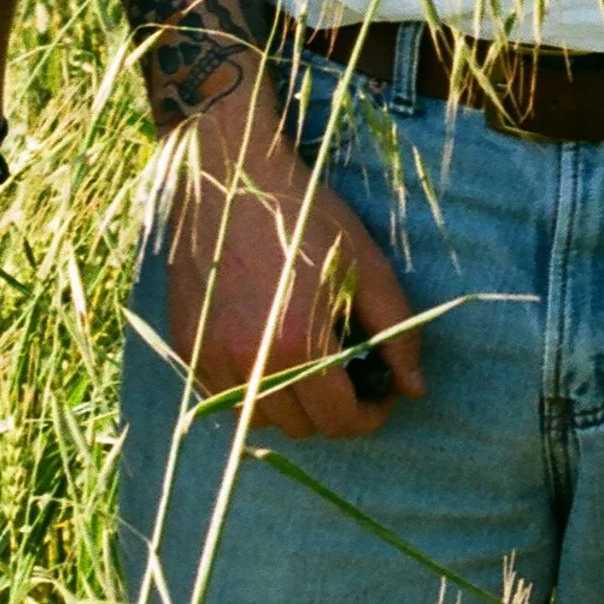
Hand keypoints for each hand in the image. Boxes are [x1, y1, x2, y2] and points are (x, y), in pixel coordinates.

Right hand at [161, 75, 422, 441]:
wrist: (227, 175)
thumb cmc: (304, 213)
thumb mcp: (366, 264)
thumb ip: (397, 332)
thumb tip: (415, 389)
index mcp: (298, 344)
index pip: (340, 421)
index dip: (371, 414)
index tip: (381, 390)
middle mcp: (250, 363)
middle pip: (303, 428)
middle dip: (335, 410)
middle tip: (350, 374)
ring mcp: (212, 358)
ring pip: (262, 419)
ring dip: (292, 406)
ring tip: (309, 364)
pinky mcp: (188, 346)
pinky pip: (226, 397)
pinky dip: (253, 391)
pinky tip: (270, 352)